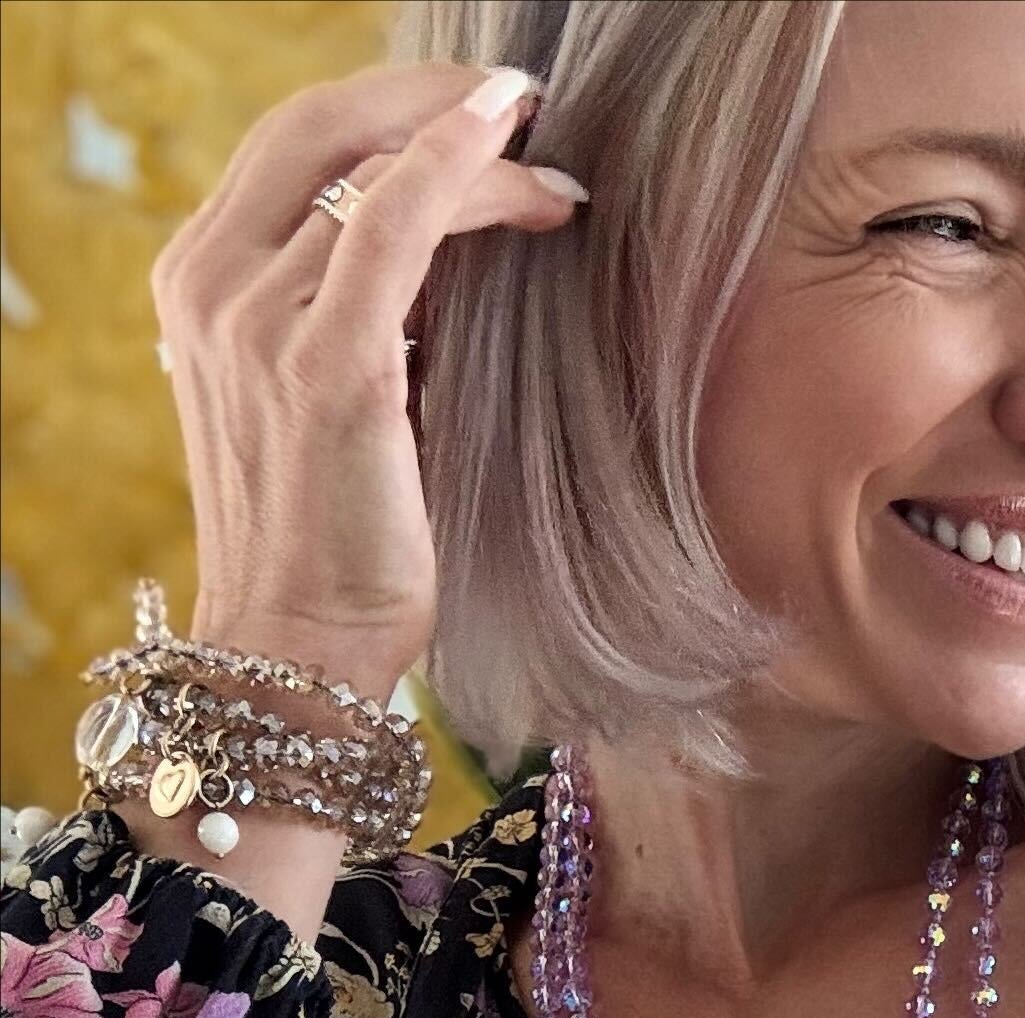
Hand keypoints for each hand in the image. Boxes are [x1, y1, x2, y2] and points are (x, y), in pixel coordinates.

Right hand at [150, 60, 587, 697]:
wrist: (300, 647)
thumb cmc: (338, 545)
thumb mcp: (337, 408)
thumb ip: (363, 325)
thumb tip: (452, 268)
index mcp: (201, 287)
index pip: (293, 151)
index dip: (392, 113)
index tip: (481, 116)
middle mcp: (211, 285)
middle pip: (320, 126)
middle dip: (426, 95)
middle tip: (522, 103)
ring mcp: (257, 319)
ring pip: (372, 170)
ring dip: (476, 156)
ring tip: (557, 177)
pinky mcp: (328, 363)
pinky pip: (394, 222)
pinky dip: (456, 164)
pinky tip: (514, 141)